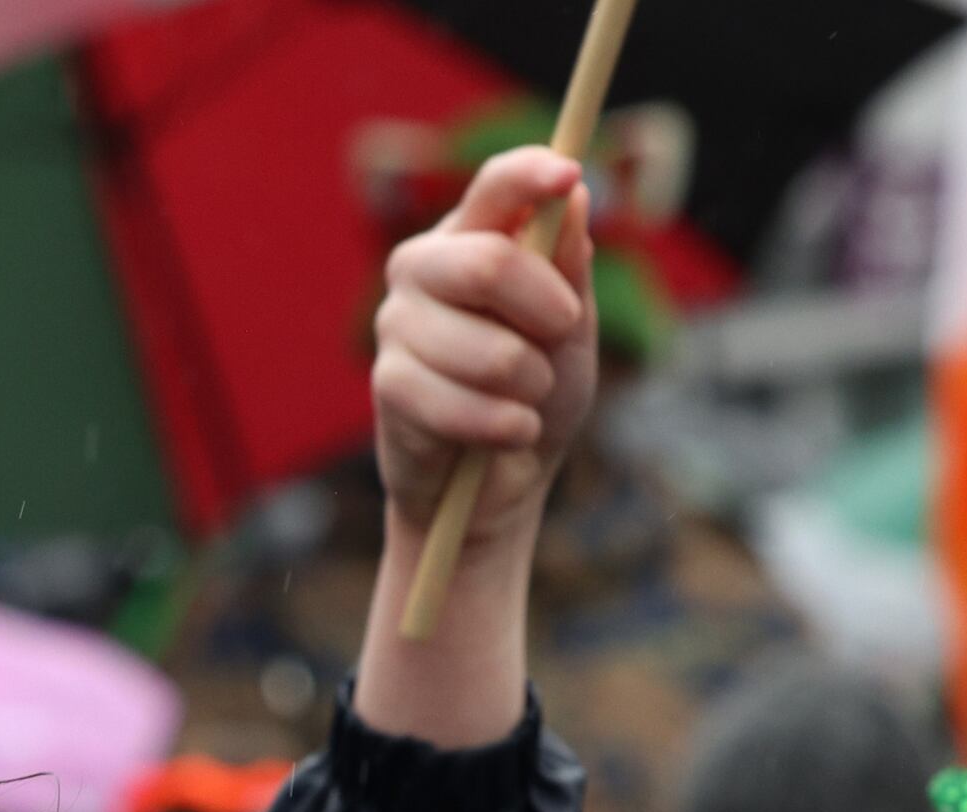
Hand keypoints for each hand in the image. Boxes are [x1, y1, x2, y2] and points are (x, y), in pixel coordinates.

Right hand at [359, 146, 595, 750]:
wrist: (500, 483)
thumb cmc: (537, 391)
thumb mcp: (571, 328)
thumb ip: (570, 267)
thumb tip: (577, 197)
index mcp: (471, 237)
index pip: (493, 186)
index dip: (529, 175)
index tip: (569, 174)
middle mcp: (423, 268)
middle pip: (490, 263)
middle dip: (549, 312)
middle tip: (562, 337)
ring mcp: (398, 325)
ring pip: (488, 348)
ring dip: (531, 385)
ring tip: (528, 399)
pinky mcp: (390, 386)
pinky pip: (459, 403)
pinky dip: (505, 426)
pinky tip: (509, 432)